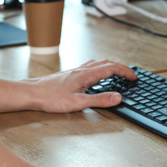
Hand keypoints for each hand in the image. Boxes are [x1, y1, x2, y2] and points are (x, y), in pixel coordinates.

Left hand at [23, 60, 137, 112]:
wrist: (32, 93)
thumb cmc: (51, 98)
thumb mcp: (78, 103)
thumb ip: (99, 100)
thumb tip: (118, 97)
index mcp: (86, 74)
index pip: (112, 68)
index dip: (125, 72)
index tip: (135, 77)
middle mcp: (82, 69)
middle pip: (107, 63)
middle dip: (121, 68)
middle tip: (130, 75)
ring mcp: (76, 70)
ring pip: (98, 63)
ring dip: (111, 66)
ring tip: (117, 74)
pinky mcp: (70, 74)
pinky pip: (90, 67)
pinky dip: (100, 69)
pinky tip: (96, 77)